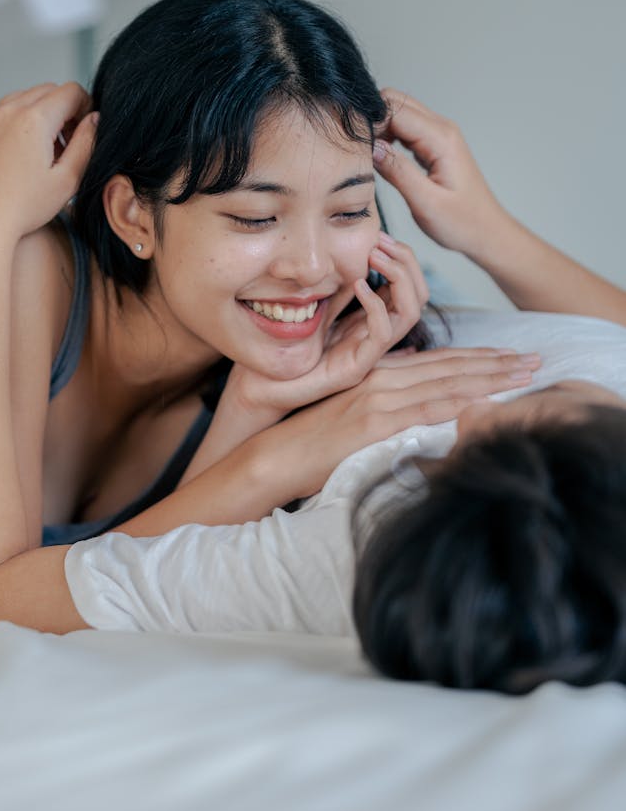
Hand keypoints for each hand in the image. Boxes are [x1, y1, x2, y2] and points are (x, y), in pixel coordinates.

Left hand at [0, 83, 95, 243]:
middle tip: (64, 145)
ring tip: (38, 149)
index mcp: (35, 120)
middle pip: (46, 91)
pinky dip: (5, 116)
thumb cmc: (23, 210)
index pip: (71, 91)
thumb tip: (94, 119)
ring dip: (35, 114)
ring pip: (19, 98)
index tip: (83, 132)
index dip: (85, 107)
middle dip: (62, 110)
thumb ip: (87, 144)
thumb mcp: (67, 180)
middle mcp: (7, 110)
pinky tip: (9, 142)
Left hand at [226, 241, 426, 426]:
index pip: (408, 287)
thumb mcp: (318, 306)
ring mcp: (370, 352)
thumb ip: (336, 287)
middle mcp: (377, 335)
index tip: (378, 237)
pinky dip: (376, 304)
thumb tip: (349, 253)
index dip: (401, 258)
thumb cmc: (288, 347)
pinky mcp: (357, 366)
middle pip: (418, 296)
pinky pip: (381, 333)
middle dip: (406, 262)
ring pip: (410, 312)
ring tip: (375, 257)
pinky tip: (358, 285)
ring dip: (398, 278)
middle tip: (380, 241)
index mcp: (371, 320)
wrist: (266, 385)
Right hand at [275, 344, 542, 498]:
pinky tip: (485, 399)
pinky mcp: (374, 422)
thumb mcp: (350, 407)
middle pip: (450, 367)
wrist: (276, 456)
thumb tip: (412, 366)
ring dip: (489, 378)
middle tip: (534, 359)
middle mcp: (381, 378)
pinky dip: (458, 402)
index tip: (511, 355)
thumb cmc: (310, 440)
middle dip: (496, 363)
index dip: (478, 356)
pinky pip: (425, 409)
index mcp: (377, 374)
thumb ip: (382, 386)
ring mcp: (378, 398)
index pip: (438, 361)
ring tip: (524, 375)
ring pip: (446, 382)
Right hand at [372, 89, 506, 257]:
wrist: (486, 232)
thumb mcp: (426, 203)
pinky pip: (404, 128)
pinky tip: (381, 158)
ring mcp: (438, 135)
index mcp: (441, 139)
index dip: (370, 122)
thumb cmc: (462, 222)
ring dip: (379, 127)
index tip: (356, 146)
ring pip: (398, 112)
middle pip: (396, 102)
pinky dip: (387, 136)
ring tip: (367, 156)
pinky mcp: (433, 145)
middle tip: (359, 150)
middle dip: (372, 119)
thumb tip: (372, 148)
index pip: (395, 110)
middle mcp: (441, 129)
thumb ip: (398, 172)